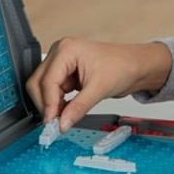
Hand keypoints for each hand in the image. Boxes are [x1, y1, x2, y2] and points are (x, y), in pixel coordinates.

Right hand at [26, 37, 171, 131]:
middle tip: (55, 123)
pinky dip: (57, 103)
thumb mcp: (99, 89)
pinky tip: (67, 111)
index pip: (47, 80)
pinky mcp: (65, 73)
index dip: (48, 104)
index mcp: (66, 49)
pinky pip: (53, 90)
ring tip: (64, 117)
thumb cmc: (122, 66)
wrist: (135, 66)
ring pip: (42, 88)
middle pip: (38, 83)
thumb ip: (78, 108)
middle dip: (46, 104)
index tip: (52, 123)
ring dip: (51, 104)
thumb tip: (62, 124)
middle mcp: (60, 53)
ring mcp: (61, 62)